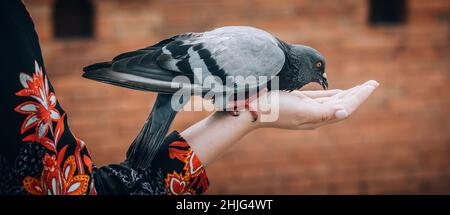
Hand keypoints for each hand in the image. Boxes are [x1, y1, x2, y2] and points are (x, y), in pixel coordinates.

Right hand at [250, 80, 378, 129]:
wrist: (253, 109)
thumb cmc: (276, 109)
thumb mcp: (300, 110)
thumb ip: (323, 112)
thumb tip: (344, 112)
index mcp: (318, 118)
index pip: (346, 107)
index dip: (360, 96)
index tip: (372, 85)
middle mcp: (315, 115)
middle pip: (343, 104)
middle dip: (358, 94)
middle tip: (373, 83)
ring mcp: (307, 109)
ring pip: (334, 101)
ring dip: (349, 93)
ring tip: (362, 86)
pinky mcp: (299, 102)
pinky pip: (322, 98)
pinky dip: (333, 93)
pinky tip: (339, 91)